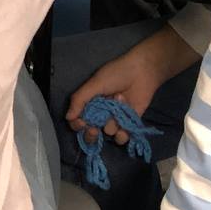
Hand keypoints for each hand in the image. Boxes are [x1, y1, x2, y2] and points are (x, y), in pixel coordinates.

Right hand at [65, 27, 196, 146]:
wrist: (143, 72)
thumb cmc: (116, 74)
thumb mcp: (95, 83)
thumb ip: (80, 99)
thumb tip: (68, 117)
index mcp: (90, 102)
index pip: (78, 120)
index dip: (77, 125)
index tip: (81, 123)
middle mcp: (101, 113)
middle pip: (91, 132)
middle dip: (91, 134)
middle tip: (94, 130)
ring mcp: (116, 119)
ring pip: (108, 133)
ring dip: (112, 122)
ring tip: (119, 105)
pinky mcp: (130, 123)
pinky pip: (122, 137)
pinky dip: (123, 134)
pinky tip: (125, 124)